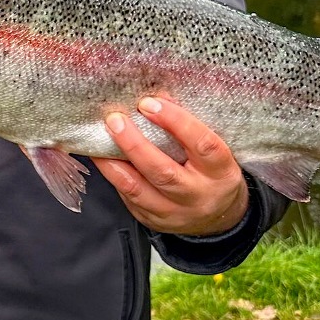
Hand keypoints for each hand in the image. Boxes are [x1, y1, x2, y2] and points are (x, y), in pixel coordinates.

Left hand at [93, 96, 249, 236]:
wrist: (219, 217)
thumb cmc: (212, 173)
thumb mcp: (211, 151)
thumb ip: (187, 128)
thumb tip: (155, 98)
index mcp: (220, 172)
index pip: (202, 144)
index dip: (175, 121)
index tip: (149, 103)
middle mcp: (198, 195)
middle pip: (162, 171)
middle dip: (134, 143)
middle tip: (115, 119)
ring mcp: (175, 212)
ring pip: (137, 189)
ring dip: (112, 162)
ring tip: (99, 138)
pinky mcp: (153, 221)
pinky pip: (128, 198)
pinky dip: (113, 176)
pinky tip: (103, 159)